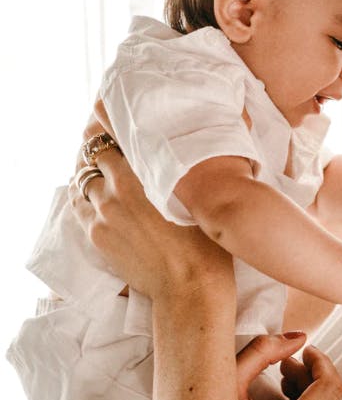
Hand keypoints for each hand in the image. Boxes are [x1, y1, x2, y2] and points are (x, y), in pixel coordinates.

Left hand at [69, 119, 234, 304]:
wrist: (189, 287)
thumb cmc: (205, 240)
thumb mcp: (200, 196)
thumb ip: (185, 168)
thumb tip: (190, 147)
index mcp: (144, 174)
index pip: (115, 136)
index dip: (114, 122)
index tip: (117, 113)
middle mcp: (117, 189)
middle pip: (95, 153)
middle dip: (102, 143)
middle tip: (113, 138)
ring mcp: (103, 213)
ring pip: (83, 178)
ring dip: (92, 168)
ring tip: (103, 165)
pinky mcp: (97, 234)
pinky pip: (78, 203)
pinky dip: (83, 192)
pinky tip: (93, 189)